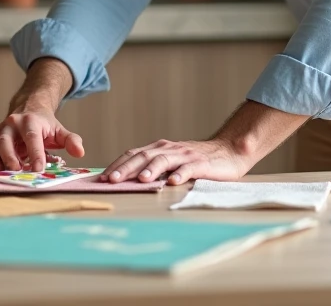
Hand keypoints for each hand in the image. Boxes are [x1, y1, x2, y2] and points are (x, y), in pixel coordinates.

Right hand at [0, 108, 84, 171]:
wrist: (29, 109)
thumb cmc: (45, 125)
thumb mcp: (60, 131)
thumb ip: (71, 141)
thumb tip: (80, 152)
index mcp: (30, 121)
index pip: (32, 137)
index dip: (35, 154)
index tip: (38, 169)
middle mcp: (11, 123)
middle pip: (5, 140)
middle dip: (10, 157)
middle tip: (17, 172)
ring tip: (2, 174)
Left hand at [101, 138, 249, 185]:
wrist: (228, 151)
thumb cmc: (195, 161)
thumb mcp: (170, 161)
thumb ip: (152, 168)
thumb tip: (125, 180)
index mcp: (158, 148)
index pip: (133, 154)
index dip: (117, 165)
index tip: (102, 177)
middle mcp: (169, 149)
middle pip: (143, 156)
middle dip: (126, 168)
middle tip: (112, 180)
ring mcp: (185, 155)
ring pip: (164, 160)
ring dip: (151, 170)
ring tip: (141, 180)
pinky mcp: (201, 164)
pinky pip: (189, 168)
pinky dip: (180, 174)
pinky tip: (173, 182)